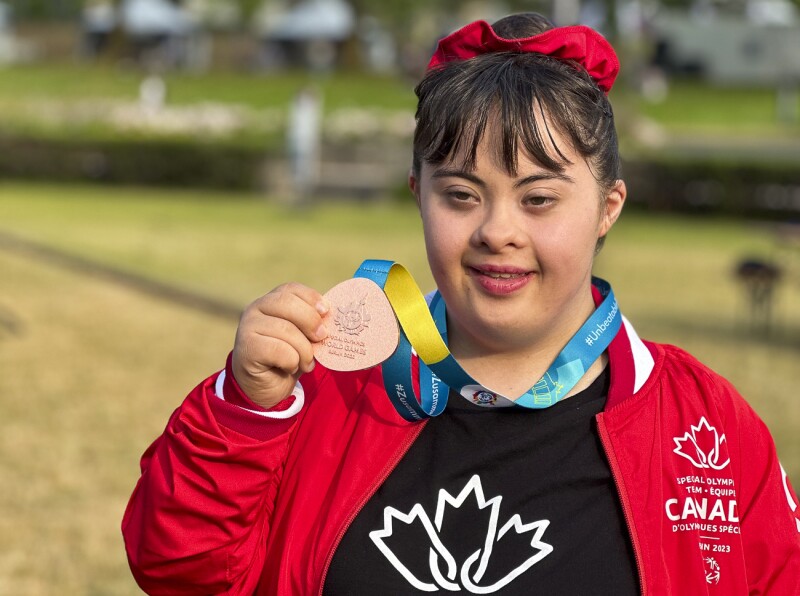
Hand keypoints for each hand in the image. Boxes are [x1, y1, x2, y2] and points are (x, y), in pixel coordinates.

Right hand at [231, 283, 328, 408]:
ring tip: (306, 363)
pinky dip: (292, 362)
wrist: (266, 387)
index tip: (326, 312)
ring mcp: (247, 327)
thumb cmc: (288, 358)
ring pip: (286, 330)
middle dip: (310, 321)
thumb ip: (313, 324)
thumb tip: (330, 317)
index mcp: (271, 301)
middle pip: (287, 303)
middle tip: (322, 338)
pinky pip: (279, 350)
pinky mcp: (247, 348)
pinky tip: (289, 367)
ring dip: (304, 350)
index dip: (311, 298)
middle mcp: (255, 309)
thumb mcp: (304, 337)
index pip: (291, 289)